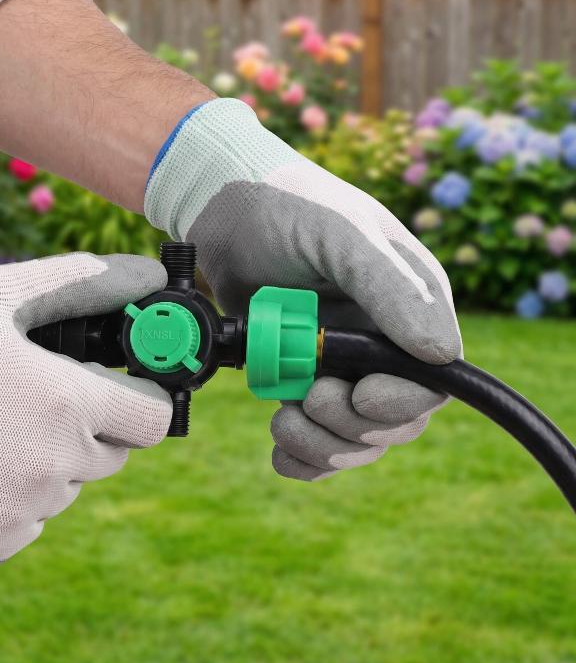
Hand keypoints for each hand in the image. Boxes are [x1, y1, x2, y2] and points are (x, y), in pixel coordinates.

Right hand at [0, 254, 170, 566]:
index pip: (154, 419)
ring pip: (66, 490)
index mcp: (68, 403)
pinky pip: (26, 527)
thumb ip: (79, 281)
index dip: (142, 401)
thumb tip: (143, 274)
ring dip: (46, 466)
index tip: (120, 392)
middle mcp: (56, 464)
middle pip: (111, 455)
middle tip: (35, 403)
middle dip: (88, 429)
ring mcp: (22, 511)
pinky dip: (10, 504)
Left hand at [145, 98, 460, 480]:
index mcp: (410, 306)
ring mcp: (338, 364)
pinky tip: (282, 450)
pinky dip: (301, 455)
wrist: (222, 210)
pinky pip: (314, 437)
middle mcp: (380, 341)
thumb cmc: (288, 207)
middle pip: (391, 421)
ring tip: (284, 419)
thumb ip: (391, 289)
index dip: (400, 402)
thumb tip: (440, 355)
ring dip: (320, 443)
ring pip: (351, 437)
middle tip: (309, 397)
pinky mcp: (299, 377)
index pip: (430, 382)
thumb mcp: (343, 236)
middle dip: (350, 425)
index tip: (361, 395)